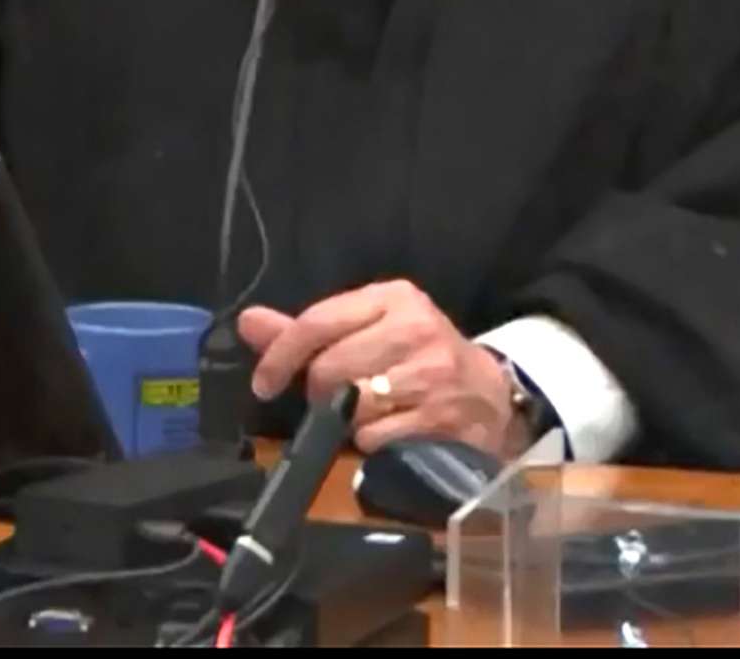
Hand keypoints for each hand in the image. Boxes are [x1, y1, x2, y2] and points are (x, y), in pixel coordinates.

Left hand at [239, 280, 528, 457]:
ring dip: (347, 419)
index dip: (281, 355)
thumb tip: (248, 323)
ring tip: (365, 413)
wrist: (491, 393)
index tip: (263, 384)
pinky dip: (371, 442)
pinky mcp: (441, 416)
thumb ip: (308, 331)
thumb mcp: (370, 331)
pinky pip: (376, 437)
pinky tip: (389, 431)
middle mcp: (415, 328)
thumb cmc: (419, 358)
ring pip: (351, 404)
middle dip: (320, 393)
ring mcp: (432, 373)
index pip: (318, 321)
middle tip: (333, 401)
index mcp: (393, 298)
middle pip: (330, 368)